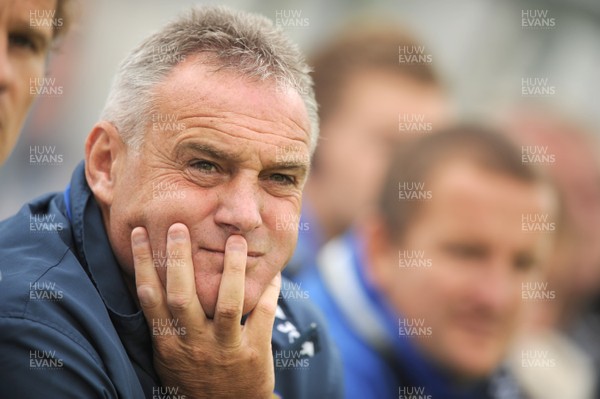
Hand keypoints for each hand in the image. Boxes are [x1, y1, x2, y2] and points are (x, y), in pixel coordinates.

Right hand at [131, 223, 280, 398]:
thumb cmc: (192, 377)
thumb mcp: (168, 355)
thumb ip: (163, 322)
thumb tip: (152, 279)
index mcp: (168, 342)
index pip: (150, 297)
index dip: (143, 264)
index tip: (140, 233)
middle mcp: (193, 343)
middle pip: (182, 295)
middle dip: (179, 258)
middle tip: (180, 226)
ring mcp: (224, 348)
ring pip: (227, 303)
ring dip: (232, 269)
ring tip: (235, 240)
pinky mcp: (253, 352)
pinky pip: (262, 315)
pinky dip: (268, 292)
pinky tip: (272, 272)